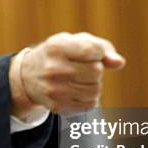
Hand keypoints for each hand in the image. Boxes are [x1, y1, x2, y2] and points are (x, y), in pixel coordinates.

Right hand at [10, 32, 124, 115]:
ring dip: (94, 84)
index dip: (98, 53)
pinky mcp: (58, 106)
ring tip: (80, 79)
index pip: (92, 51)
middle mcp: (53, 69)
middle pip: (96, 71)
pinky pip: (90, 104)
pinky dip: (89, 98)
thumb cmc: (60, 54)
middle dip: (95, 69)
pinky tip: (77, 90)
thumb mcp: (75, 41)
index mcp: (56, 47)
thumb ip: (101, 48)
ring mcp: (54, 90)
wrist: (29, 76)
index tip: (91, 53)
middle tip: (82, 67)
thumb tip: (119, 63)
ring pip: (95, 90)